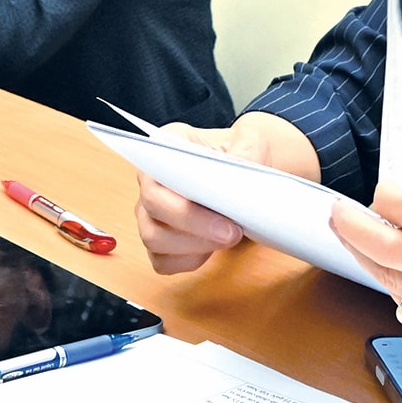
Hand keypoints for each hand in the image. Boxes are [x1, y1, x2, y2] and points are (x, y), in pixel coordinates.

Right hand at [133, 112, 321, 274]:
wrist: (241, 176)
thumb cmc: (239, 153)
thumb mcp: (250, 141)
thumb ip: (247, 150)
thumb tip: (242, 169)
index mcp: (165, 146)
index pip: (157, 168)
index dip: (183, 188)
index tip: (221, 204)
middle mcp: (150, 180)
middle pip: (153, 207)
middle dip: (194, 224)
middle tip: (232, 232)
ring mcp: (150, 212)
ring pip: (153, 238)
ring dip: (192, 246)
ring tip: (228, 239)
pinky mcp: (159, 240)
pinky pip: (162, 260)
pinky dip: (187, 261)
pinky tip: (213, 250)